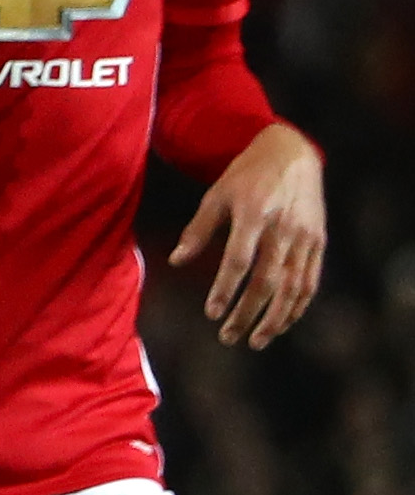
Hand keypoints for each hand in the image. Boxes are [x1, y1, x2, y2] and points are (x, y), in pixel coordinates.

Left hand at [172, 123, 323, 348]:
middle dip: (248, 313)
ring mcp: (305, 237)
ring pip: (293, 286)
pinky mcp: (319, 241)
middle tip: (227, 337)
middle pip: (267, 280)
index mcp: (254, 214)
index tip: (211, 314)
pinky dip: (298, 305)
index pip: (239, 261)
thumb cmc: (246, 176)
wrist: (292, 153)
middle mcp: (283, 228)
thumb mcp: (215, 194)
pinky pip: (310, 280)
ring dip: (276, 318)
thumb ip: (197, 230)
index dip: (225, 290)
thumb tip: (176, 262)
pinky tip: (283, 323)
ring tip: (256, 341)